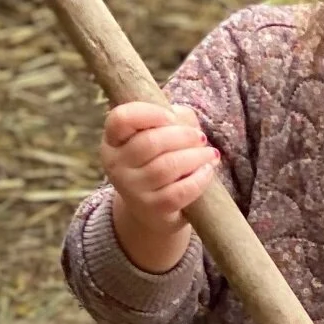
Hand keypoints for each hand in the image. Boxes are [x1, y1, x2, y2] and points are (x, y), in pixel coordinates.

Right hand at [101, 101, 218, 272]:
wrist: (152, 210)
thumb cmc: (157, 163)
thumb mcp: (159, 136)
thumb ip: (170, 118)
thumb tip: (181, 116)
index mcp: (113, 140)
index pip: (121, 119)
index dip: (149, 113)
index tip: (171, 116)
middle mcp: (116, 164)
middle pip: (150, 143)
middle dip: (182, 136)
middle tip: (200, 137)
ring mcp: (131, 189)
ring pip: (166, 167)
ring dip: (195, 157)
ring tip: (210, 154)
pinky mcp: (152, 208)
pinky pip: (179, 192)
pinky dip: (198, 179)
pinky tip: (207, 171)